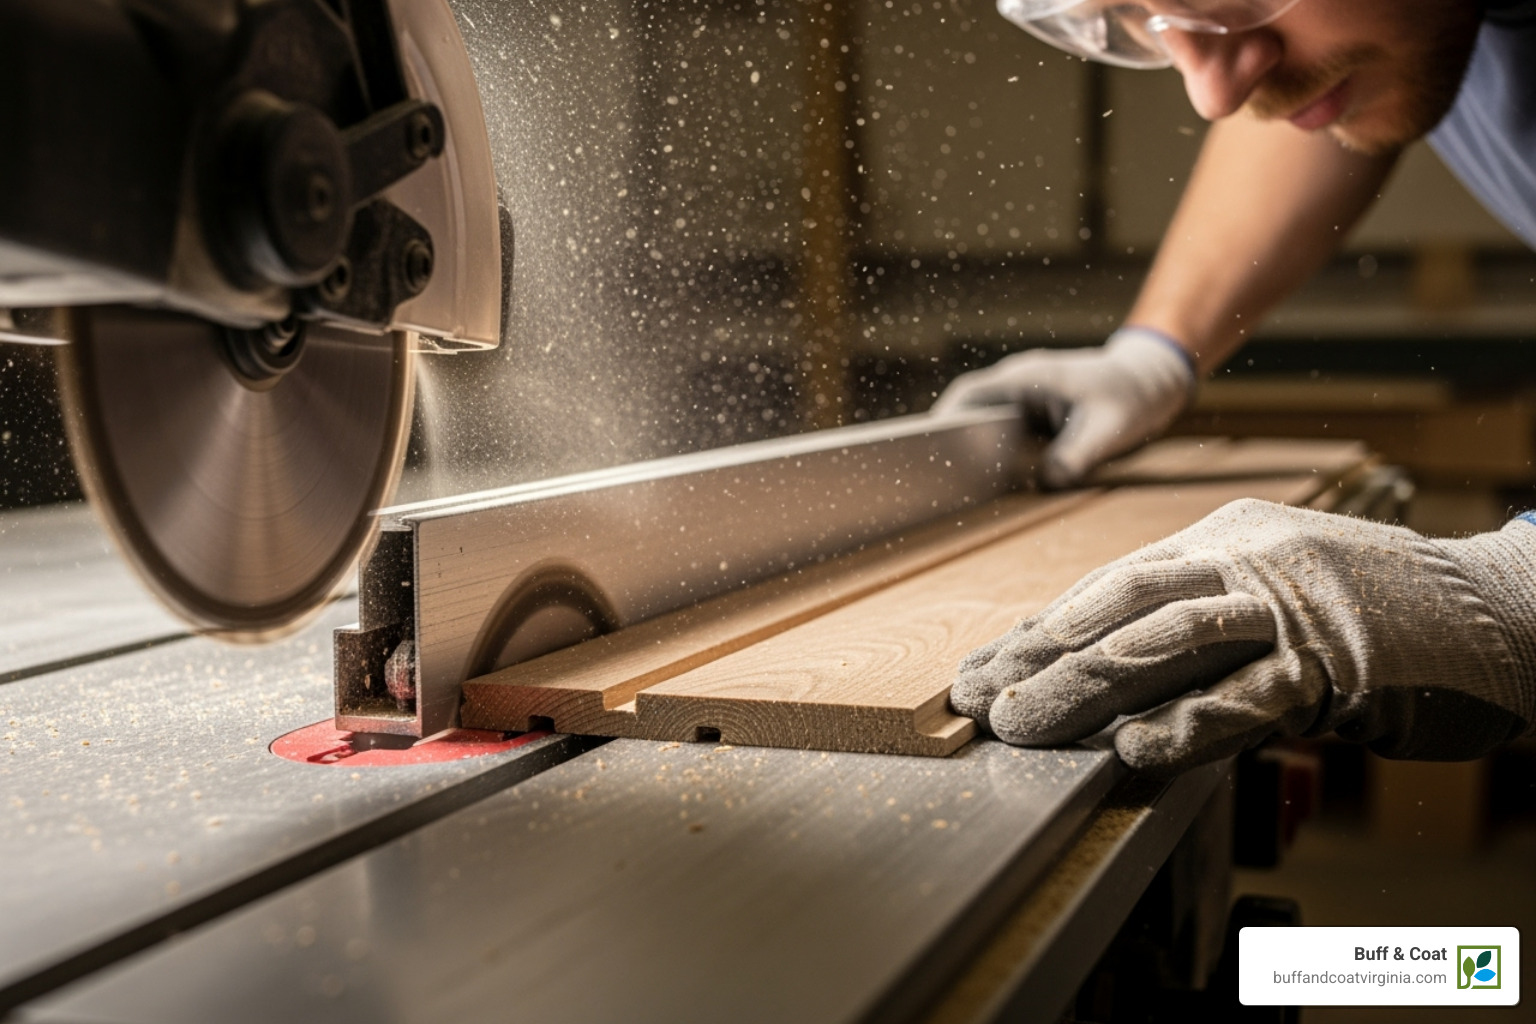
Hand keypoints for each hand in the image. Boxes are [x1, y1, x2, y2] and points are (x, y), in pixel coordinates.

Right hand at [932, 327, 1194, 487]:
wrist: (1152, 380)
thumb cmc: (1132, 396)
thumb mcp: (1109, 429)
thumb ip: (1076, 455)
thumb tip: (1044, 483)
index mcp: (1027, 377)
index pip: (969, 395)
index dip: (945, 420)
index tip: (929, 451)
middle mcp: (1019, 384)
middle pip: (970, 412)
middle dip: (954, 443)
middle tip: (941, 480)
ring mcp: (1025, 399)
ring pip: (987, 425)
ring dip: (975, 451)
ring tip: (961, 487)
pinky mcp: (1035, 416)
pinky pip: (1005, 434)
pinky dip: (997, 455)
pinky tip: (996, 483)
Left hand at [950, 501, 1535, 775]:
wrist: (1501, 610)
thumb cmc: (1379, 613)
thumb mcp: (1274, 600)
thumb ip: (1200, 630)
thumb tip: (1110, 681)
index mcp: (1225, 540)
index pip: (1111, 585)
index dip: (1041, 630)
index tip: (982, 667)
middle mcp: (1248, 560)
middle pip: (1121, 605)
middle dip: (1040, 655)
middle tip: (976, 698)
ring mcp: (1293, 605)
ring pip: (1167, 640)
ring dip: (1085, 685)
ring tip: (1023, 723)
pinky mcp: (1339, 660)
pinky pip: (1250, 694)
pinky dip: (1188, 723)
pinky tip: (1131, 749)